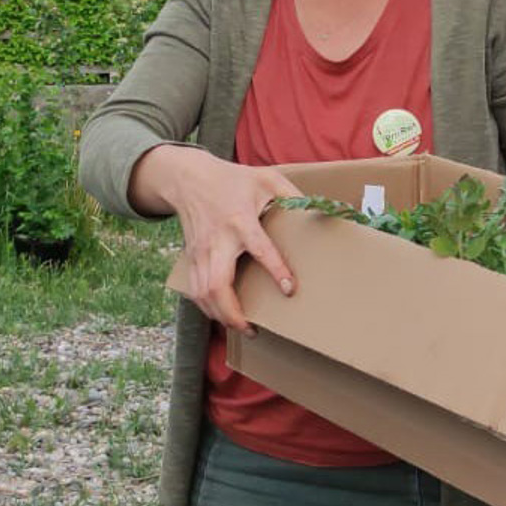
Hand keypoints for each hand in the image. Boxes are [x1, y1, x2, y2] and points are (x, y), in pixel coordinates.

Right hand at [136, 144, 301, 333]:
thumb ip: (291, 194)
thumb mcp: (266, 178)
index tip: (289, 289)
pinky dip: (206, 307)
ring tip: (241, 326)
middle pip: (217, 284)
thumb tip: (316, 212)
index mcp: (240, 220)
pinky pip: (194, 290)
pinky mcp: (191, 258)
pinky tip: (221, 313)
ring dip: (219, 315)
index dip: (275, 270)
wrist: (188, 178)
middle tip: (251, 327)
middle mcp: (218, 240)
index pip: (259, 248)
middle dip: (232, 312)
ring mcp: (201, 251)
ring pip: (202, 293)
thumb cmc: (232, 179)